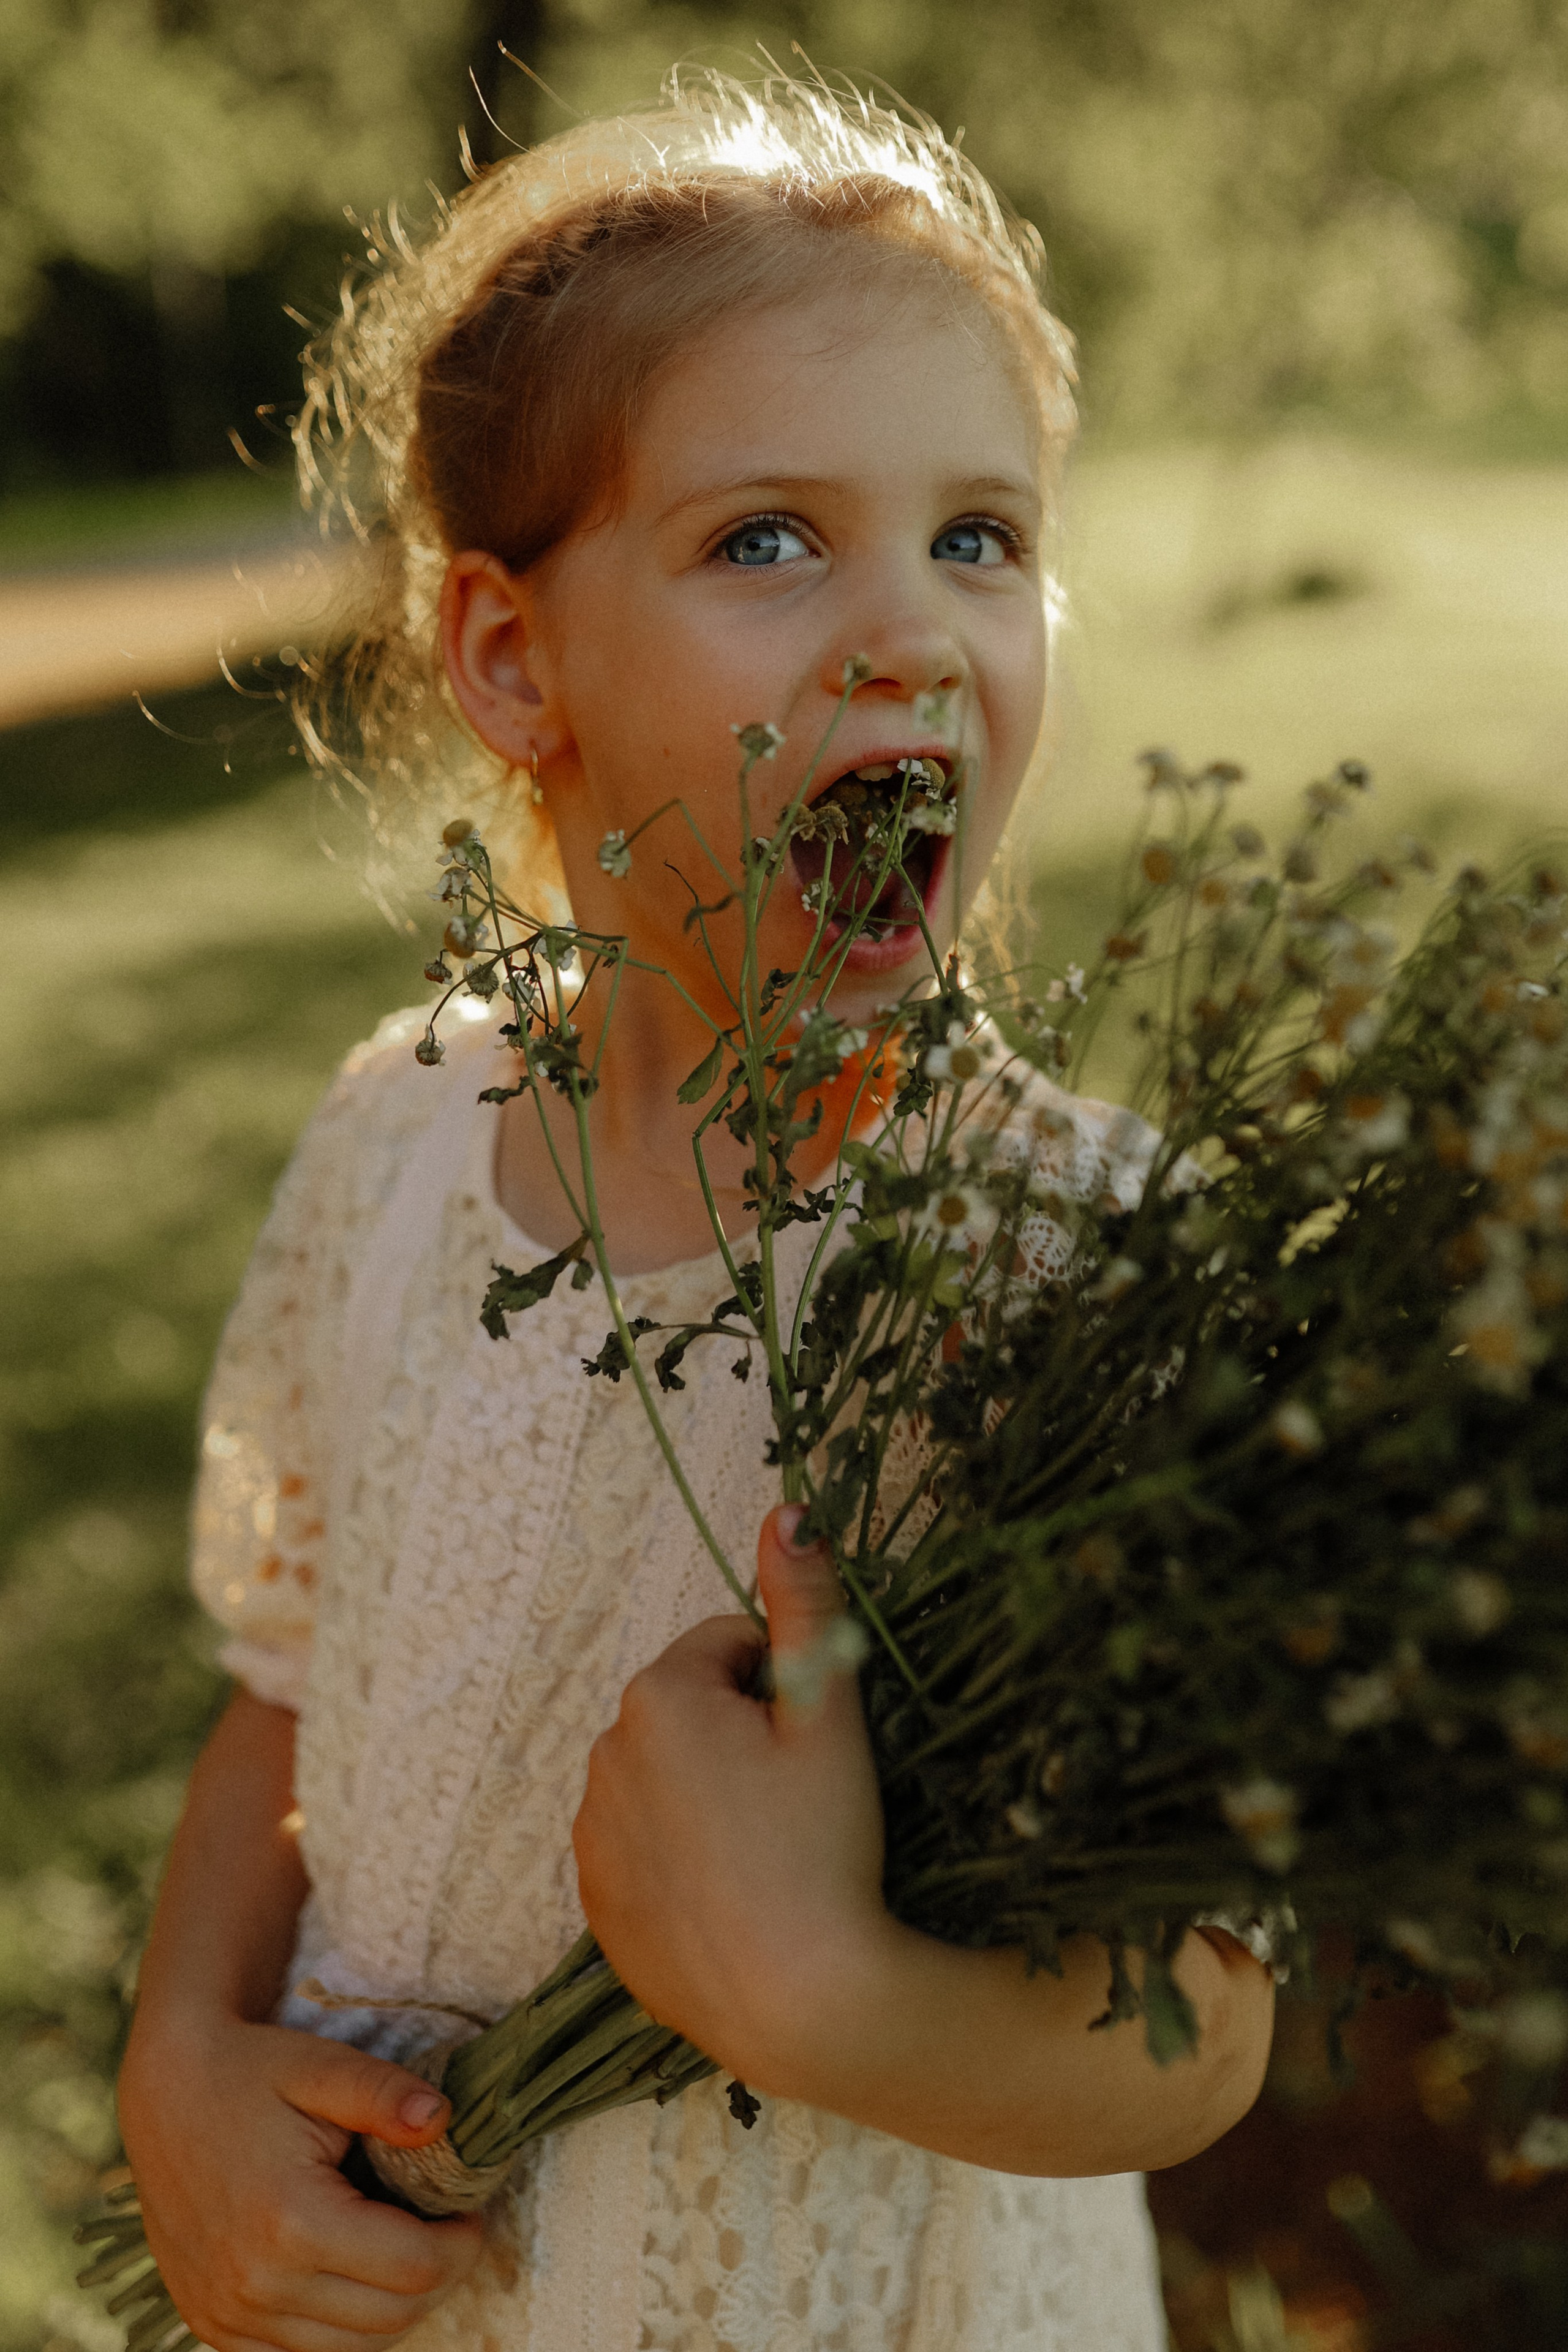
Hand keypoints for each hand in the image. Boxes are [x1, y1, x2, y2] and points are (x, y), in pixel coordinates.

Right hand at [119, 2008, 483, 2351]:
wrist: (164, 2091)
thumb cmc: (249, 2072)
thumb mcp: (321, 2066)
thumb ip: (384, 2094)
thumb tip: (444, 2119)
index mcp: (291, 2221)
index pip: (414, 2267)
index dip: (461, 2243)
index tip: (467, 2210)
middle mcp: (255, 2284)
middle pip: (390, 2319)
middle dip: (436, 2277)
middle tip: (445, 2229)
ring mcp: (227, 2314)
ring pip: (349, 2351)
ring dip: (391, 2308)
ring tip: (400, 2248)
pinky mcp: (212, 2324)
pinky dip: (338, 2330)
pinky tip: (350, 2275)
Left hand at [573, 1504, 884, 2086]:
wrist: (799, 1999)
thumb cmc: (825, 1847)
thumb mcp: (829, 1713)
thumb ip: (805, 1603)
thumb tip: (787, 1508)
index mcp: (660, 1695)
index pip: (730, 1648)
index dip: (784, 1690)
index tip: (811, 1749)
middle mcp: (605, 1753)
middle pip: (692, 1713)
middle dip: (740, 1739)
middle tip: (796, 1807)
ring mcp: (592, 1835)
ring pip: (666, 1780)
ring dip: (708, 1796)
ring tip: (766, 1857)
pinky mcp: (596, 1903)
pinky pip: (642, 1849)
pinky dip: (681, 1860)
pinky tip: (731, 1897)